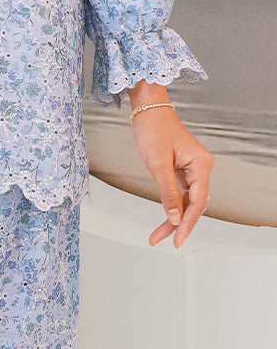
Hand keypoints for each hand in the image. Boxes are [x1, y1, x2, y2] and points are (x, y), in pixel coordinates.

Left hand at [131, 99, 213, 248]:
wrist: (147, 108)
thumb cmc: (153, 128)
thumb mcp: (158, 163)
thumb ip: (168, 192)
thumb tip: (175, 218)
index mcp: (201, 164)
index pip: (197, 202)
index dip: (187, 223)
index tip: (177, 239)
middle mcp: (200, 167)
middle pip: (192, 204)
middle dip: (177, 223)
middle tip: (161, 239)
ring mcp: (192, 168)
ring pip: (185, 201)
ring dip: (173, 217)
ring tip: (158, 235)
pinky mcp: (182, 169)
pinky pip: (180, 192)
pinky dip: (171, 205)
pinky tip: (164, 219)